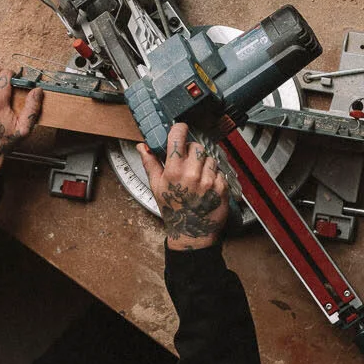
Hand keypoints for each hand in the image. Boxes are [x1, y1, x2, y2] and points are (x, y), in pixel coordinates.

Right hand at [137, 123, 229, 249]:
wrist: (192, 233)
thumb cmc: (174, 210)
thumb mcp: (156, 187)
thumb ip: (150, 163)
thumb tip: (142, 146)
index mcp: (174, 171)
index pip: (179, 136)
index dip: (179, 129)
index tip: (180, 131)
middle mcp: (192, 174)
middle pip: (196, 146)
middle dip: (192, 152)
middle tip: (188, 164)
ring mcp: (208, 180)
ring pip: (209, 157)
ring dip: (204, 164)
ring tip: (197, 178)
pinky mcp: (221, 187)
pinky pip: (219, 170)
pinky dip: (214, 175)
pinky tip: (206, 186)